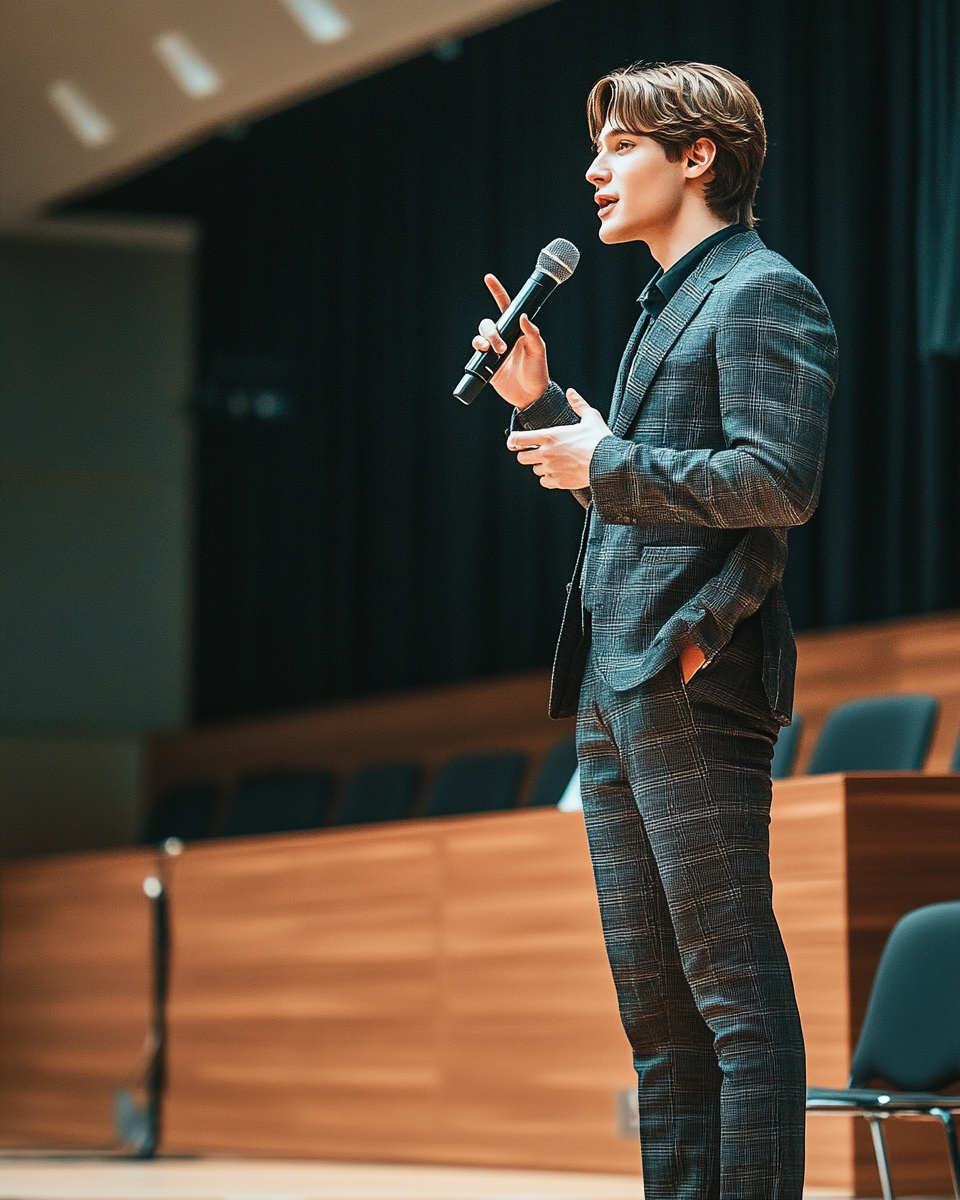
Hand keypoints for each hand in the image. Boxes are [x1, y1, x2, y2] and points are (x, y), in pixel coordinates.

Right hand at [472, 274, 549, 408]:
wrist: (530, 396)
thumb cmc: (538, 373)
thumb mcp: (539, 351)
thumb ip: (532, 333)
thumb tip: (524, 317)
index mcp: (517, 331)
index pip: (506, 307)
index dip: (497, 291)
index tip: (489, 278)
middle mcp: (504, 337)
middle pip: (489, 324)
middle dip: (492, 332)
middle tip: (502, 348)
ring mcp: (494, 350)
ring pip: (481, 335)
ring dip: (484, 340)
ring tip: (495, 353)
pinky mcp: (486, 363)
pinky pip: (476, 350)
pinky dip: (477, 349)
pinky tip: (483, 355)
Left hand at [506, 390, 611, 488]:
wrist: (609, 464)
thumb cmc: (600, 440)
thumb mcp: (591, 417)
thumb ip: (578, 404)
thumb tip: (570, 392)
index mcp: (550, 436)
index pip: (517, 439)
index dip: (513, 441)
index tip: (515, 442)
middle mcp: (546, 453)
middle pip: (521, 458)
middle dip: (527, 455)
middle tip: (537, 452)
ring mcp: (551, 469)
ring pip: (534, 470)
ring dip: (541, 466)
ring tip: (554, 462)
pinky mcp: (558, 482)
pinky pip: (544, 482)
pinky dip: (549, 479)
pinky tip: (558, 473)